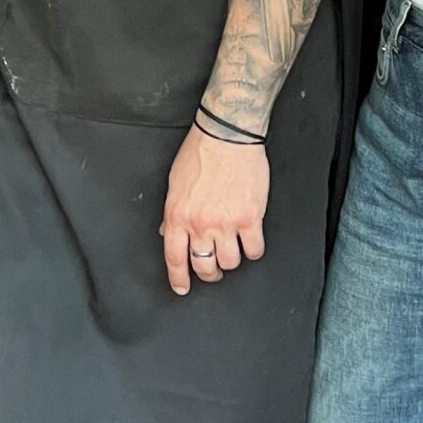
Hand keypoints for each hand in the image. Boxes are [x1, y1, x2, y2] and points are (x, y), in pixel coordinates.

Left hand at [160, 128, 268, 295]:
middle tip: (213, 268)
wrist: (227, 135)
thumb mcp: (175, 183)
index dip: (178, 278)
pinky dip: (253, 249)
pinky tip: (250, 240)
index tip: (182, 287)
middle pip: (204, 266)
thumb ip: (173, 212)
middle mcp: (200, 223)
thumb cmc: (201, 153)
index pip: (175, 257)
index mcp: (178, 215)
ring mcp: (226, 223)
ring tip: (233, 247)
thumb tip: (168, 233)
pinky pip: (254, 250)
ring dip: (231, 259)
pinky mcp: (250, 218)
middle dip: (208, 272)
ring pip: (230, 262)